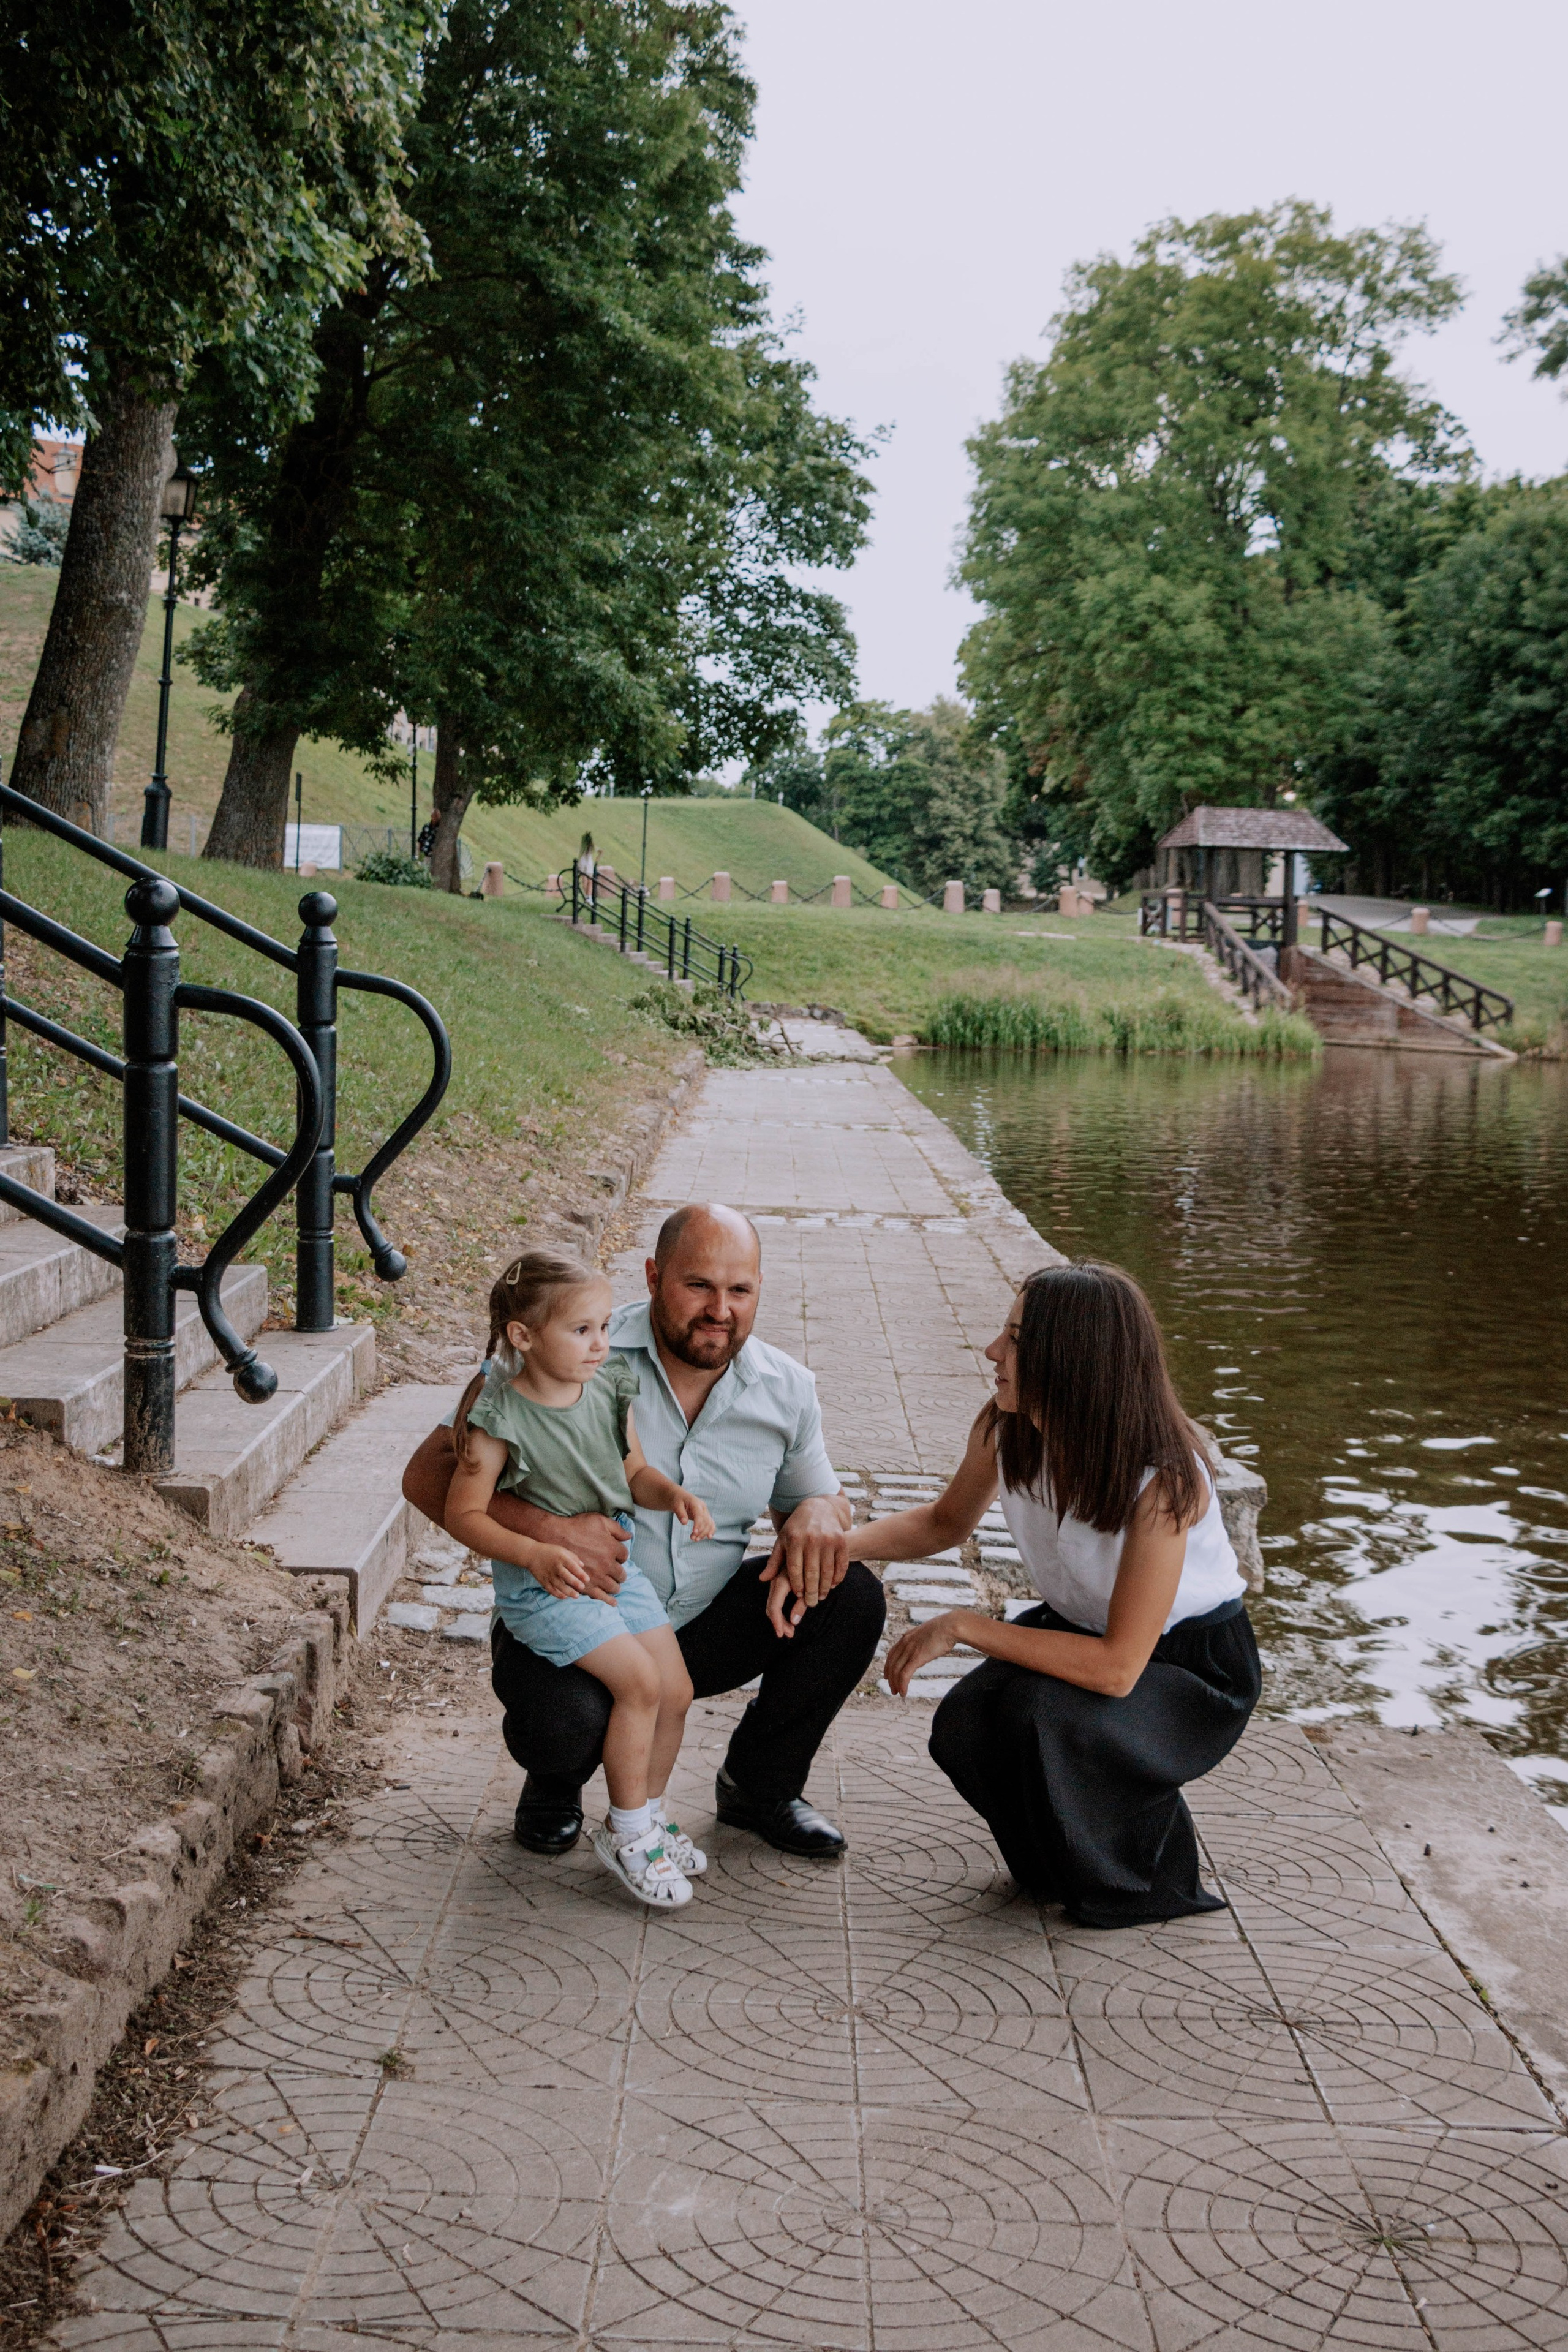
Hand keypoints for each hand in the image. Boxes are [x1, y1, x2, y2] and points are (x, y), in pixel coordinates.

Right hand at [490, 1500, 627, 1597]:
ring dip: (615, 1588)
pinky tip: (610, 1601)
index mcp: (611, 1549)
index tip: (619, 1557)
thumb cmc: (578, 1526)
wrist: (555, 1536)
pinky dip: (605, 1599)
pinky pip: (598, 1595)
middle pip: (621, 1575)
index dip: (622, 1557)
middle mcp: (606, 1565)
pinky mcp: (584, 1584)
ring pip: (611, 1588)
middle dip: (621, 1576)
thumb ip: (617, 1529)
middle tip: (620, 1577)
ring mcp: (595, 1576)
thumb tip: (629, 1536)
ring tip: (616, 1589)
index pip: (624, 1556)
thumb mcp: (599, 1520)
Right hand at [530, 1545, 590, 1599]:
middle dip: (575, 1583)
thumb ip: (573, 1557)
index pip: (572, 1566)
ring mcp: (549, 1575)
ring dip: (568, 1591)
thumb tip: (582, 1566)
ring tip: (576, 1596)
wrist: (531, 1554)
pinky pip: (551, 1589)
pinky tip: (564, 1596)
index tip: (587, 1580)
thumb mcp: (562, 1550)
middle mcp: (555, 1567)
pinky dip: (557, 1594)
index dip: (580, 1574)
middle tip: (582, 1588)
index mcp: (561, 1558)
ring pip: (559, 1585)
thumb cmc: (550, 1551)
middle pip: (566, 1576)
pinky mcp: (543, 1581)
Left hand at [672, 1488, 714, 1541]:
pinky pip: (710, 1524)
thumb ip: (680, 1513)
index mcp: (696, 1503)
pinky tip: (708, 1537)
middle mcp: (703, 1507)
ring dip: (704, 1533)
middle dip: (700, 1531)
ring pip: (709, 1524)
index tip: (694, 1532)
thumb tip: (684, 1523)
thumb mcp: (676, 1505)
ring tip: (695, 1540)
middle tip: (692, 1538)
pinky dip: (710, 1530)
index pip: (699, 1515)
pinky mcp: (705, 1516)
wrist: (680, 1497)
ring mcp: (705, 1512)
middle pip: (706, 1521)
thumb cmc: (677, 1500)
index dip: (698, 1524)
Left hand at [761, 1493, 850, 1630]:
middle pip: (811, 1573)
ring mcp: (828, 1539)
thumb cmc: (797, 1528)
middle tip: (811, 1603)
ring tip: (822, 1597)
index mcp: (794, 1539)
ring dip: (825, 1587)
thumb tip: (763, 1579)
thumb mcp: (783, 1541)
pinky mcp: (841, 1540)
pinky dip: (838, 1577)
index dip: (797, 1585)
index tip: (798, 1596)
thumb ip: (774, 1561)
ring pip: (827, 1571)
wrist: (819, 1507)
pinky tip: (833, 1585)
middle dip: (811, 1592)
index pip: (795, 1569)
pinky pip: (841, 1564)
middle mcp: (811, 1539)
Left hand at [882, 1611, 963, 1696]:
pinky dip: (902, 1685)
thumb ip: (922, 1642)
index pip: (891, 1654)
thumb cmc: (944, 1629)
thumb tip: (925, 1649)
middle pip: (891, 1664)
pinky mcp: (917, 1657)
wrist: (950, 1626)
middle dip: (891, 1678)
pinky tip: (904, 1693)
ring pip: (896, 1671)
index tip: (888, 1676)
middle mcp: (905, 1643)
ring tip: (897, 1693)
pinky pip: (905, 1674)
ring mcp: (910, 1650)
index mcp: (907, 1637)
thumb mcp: (928, 1635)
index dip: (888, 1666)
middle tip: (893, 1689)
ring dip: (896, 1684)